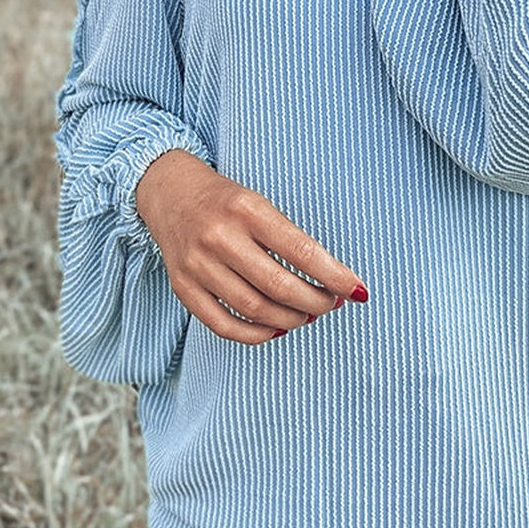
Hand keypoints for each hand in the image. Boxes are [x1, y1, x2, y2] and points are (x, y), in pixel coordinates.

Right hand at [135, 150, 366, 343]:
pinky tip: (276, 327)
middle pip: (279, 287)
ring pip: (255, 309)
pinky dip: (256, 334)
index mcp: (248, 209)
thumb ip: (289, 240)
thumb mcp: (260, 204)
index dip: (335, 276)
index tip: (357, 290)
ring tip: (307, 314)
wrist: (170, 193)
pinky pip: (223, 325)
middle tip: (332, 303)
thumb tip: (330, 283)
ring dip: (291, 319)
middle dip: (316, 302)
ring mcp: (197, 264)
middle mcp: (220, 237)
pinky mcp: (182, 287)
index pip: (302, 252)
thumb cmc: (227, 202)